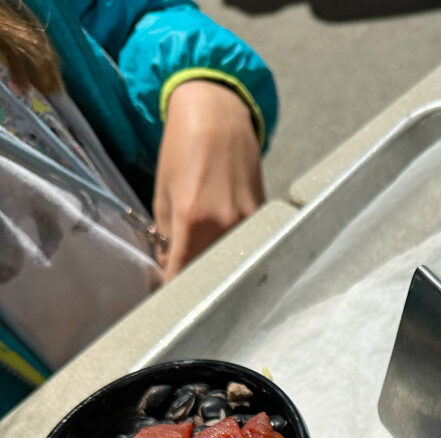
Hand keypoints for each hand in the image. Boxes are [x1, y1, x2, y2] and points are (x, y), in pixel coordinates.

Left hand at [153, 79, 264, 281]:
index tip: (166, 308)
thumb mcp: (163, 193)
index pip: (182, 277)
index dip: (172, 295)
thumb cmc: (182, 147)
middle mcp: (225, 226)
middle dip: (196, 288)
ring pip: (231, 264)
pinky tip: (226, 254)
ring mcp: (249, 223)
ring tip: (205, 274)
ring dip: (218, 273)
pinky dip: (235, 254)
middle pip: (210, 276)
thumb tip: (171, 269)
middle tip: (184, 294)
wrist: (217, 112)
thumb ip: (167, 237)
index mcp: (193, 220)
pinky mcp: (263, 217)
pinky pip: (247, 247)